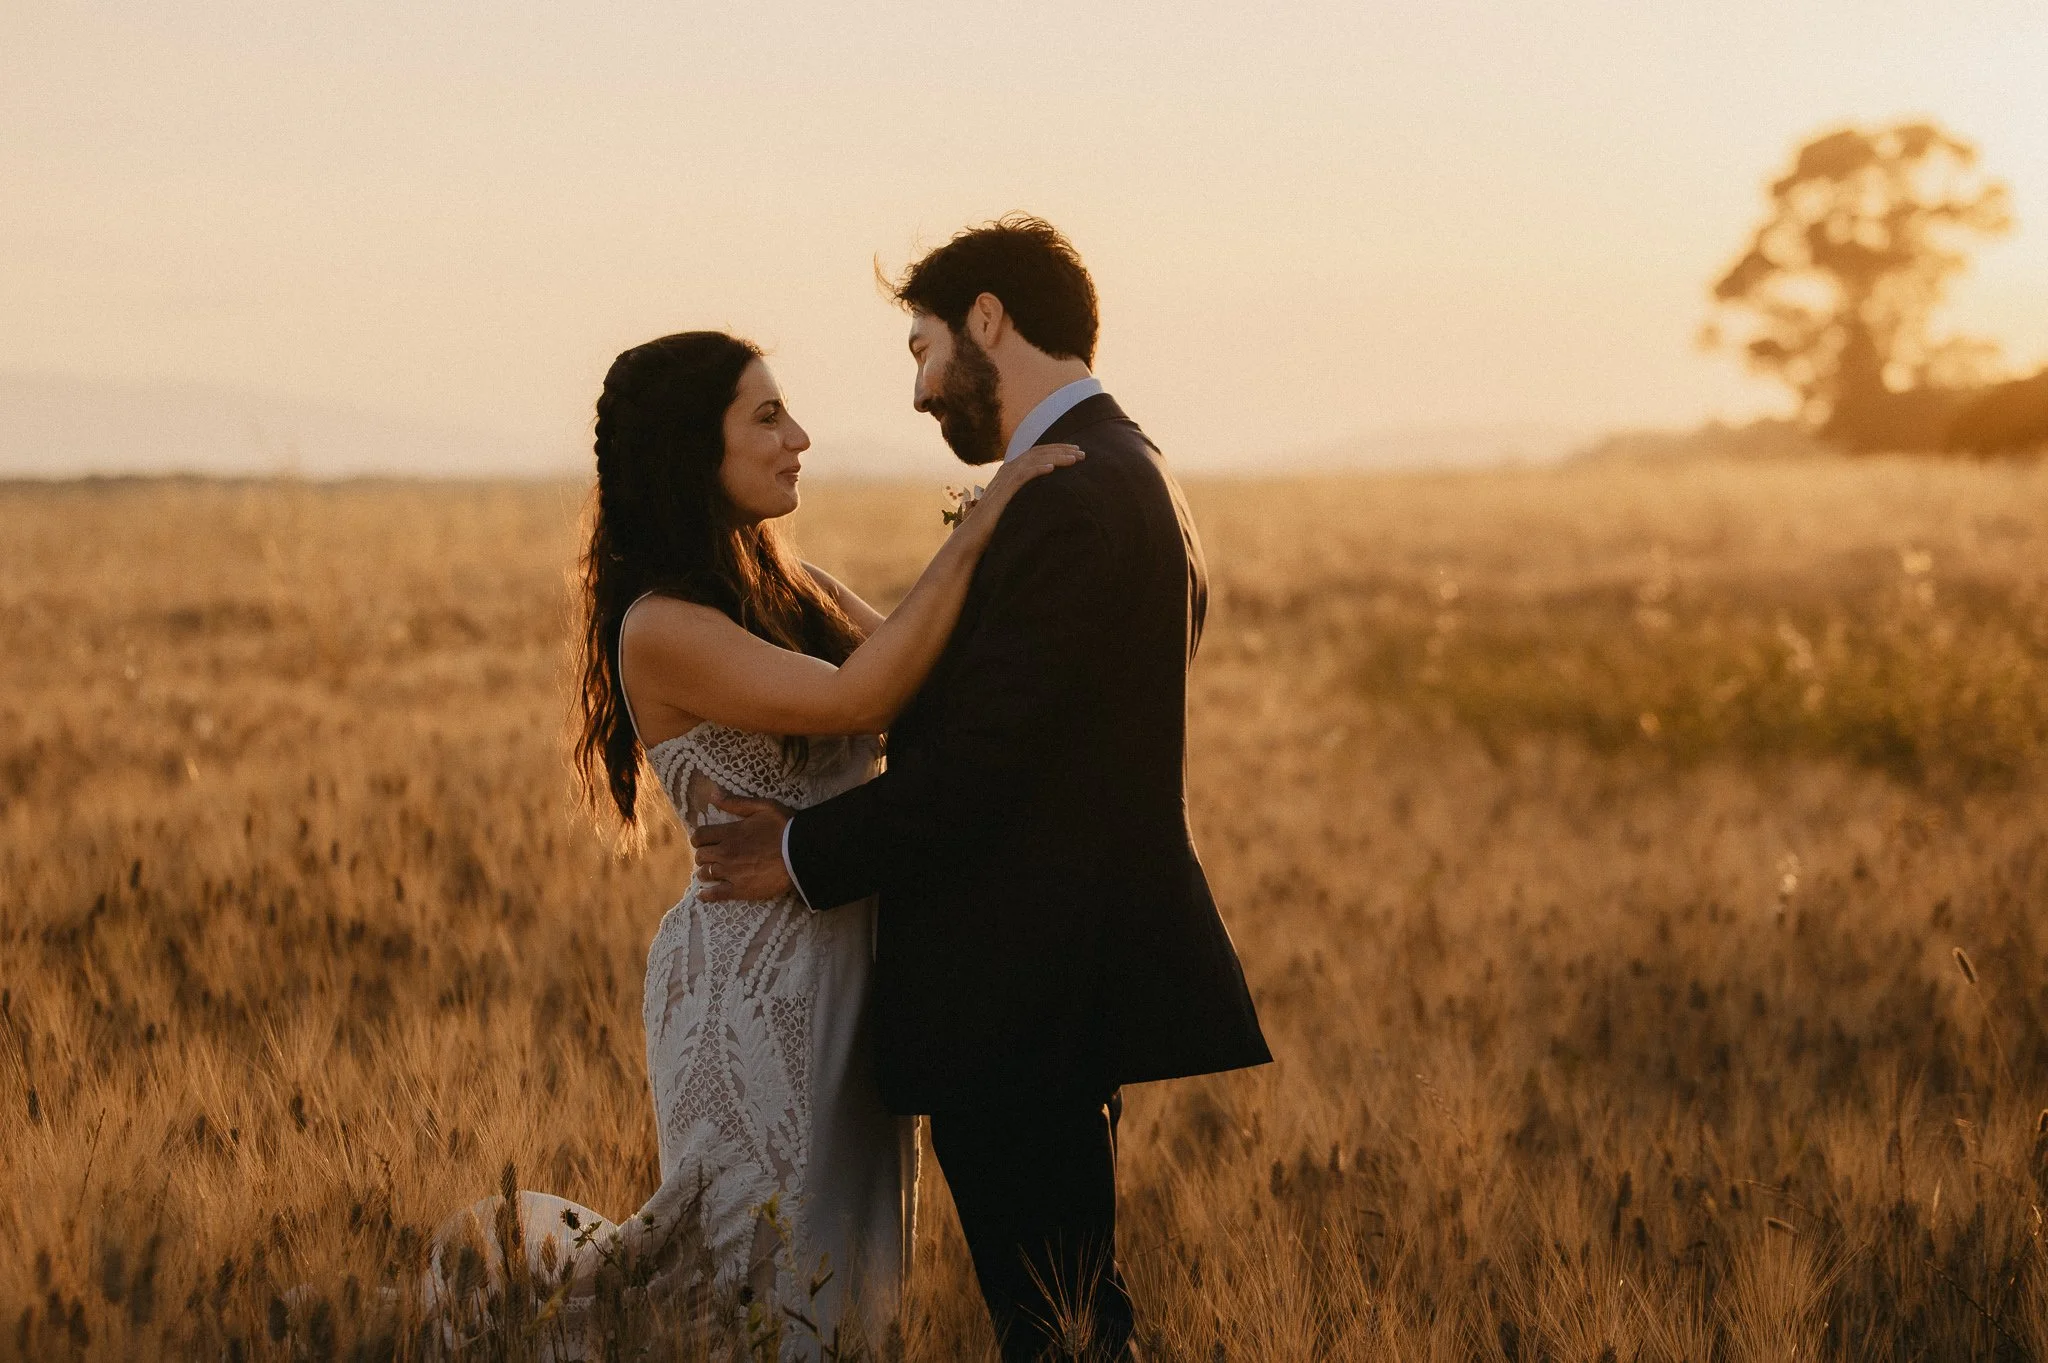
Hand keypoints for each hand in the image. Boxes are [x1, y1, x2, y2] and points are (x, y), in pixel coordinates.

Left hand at [690, 796, 795, 902]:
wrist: (801, 852)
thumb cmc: (784, 827)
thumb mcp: (762, 807)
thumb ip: (735, 802)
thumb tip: (712, 793)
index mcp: (729, 833)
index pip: (700, 836)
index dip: (699, 839)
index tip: (703, 841)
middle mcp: (725, 853)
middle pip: (701, 856)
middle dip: (704, 855)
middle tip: (711, 856)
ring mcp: (731, 873)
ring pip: (705, 874)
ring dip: (705, 872)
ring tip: (711, 873)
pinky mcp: (740, 890)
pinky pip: (715, 894)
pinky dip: (707, 895)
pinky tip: (703, 894)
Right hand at [950, 443, 1084, 545]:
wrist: (973, 536)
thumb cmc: (995, 524)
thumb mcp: (1016, 505)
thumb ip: (1028, 496)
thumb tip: (1050, 498)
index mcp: (1011, 471)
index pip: (1037, 454)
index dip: (1057, 450)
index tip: (1076, 452)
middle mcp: (1007, 470)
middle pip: (1037, 453)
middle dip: (1061, 450)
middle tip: (1082, 453)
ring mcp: (1004, 480)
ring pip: (1032, 461)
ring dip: (1055, 457)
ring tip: (1074, 459)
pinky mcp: (1002, 492)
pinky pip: (1021, 476)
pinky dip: (1037, 469)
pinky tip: (1051, 469)